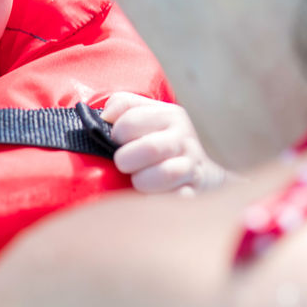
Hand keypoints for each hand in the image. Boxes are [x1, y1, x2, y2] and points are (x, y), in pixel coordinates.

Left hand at [101, 92, 230, 192]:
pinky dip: (158, 200)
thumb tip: (105, 116)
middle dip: (126, 159)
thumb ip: (123, 105)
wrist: (201, 169)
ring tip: (137, 180)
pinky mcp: (194, 193)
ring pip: (166, 174)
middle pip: (150, 148)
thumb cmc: (163, 140)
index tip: (116, 142)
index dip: (115, 134)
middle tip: (123, 164)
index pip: (130, 120)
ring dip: (143, 181)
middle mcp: (183, 140)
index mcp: (170, 115)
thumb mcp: (147, 114)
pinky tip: (150, 196)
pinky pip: (176, 199)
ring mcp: (191, 167)